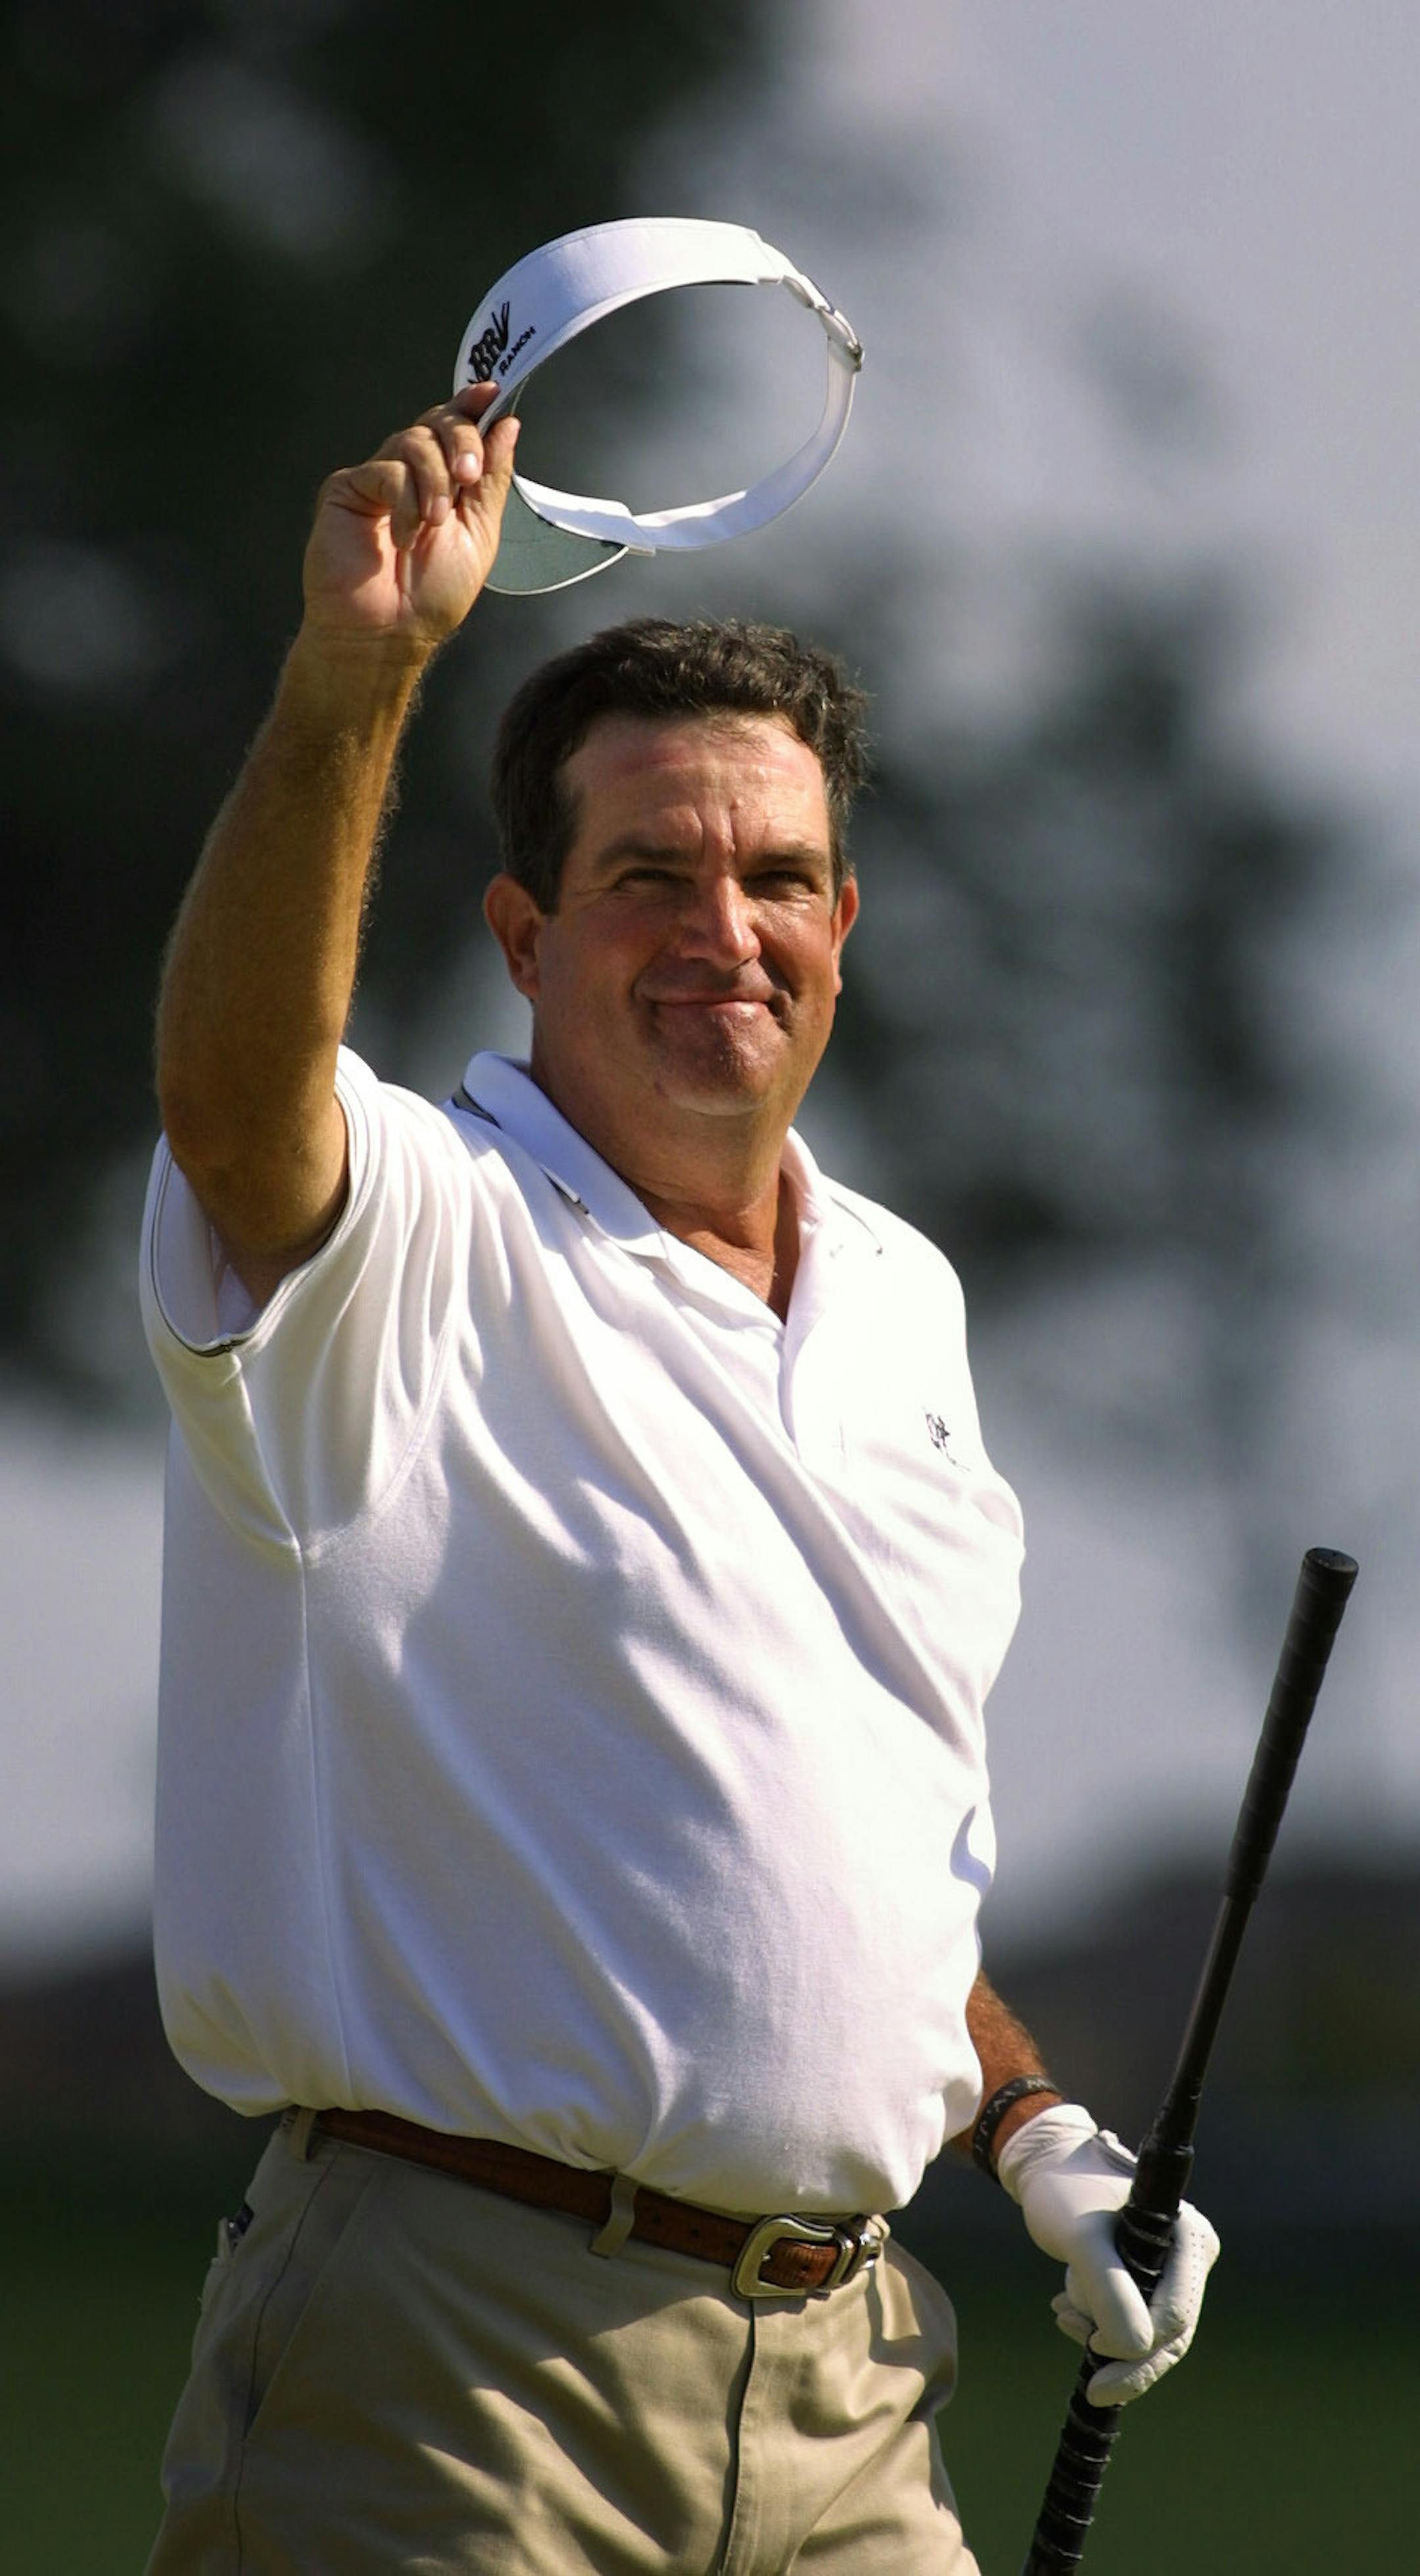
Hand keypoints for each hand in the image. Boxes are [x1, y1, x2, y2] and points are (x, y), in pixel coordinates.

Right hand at [300, 384, 519, 651]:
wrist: (387, 633)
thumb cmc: (430, 596)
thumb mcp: (480, 534)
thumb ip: (492, 480)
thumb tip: (506, 426)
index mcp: (444, 482)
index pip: (457, 429)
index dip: (472, 405)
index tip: (491, 392)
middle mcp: (411, 474)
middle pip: (438, 423)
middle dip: (462, 441)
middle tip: (469, 476)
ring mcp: (378, 478)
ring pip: (414, 440)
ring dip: (435, 481)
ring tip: (435, 522)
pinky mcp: (348, 488)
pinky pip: (386, 469)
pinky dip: (404, 501)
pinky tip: (402, 537)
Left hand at [997, 2104, 1219, 2405]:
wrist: (1043, 2167)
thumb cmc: (1064, 2192)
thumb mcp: (1081, 2241)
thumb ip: (1109, 2291)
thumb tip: (1135, 2348)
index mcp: (1190, 2236)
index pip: (1177, 2314)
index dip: (1140, 2347)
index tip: (1094, 2351)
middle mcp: (1191, 2253)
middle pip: (1171, 2333)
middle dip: (1126, 2358)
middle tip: (1092, 2386)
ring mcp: (1172, 2268)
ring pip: (1150, 2333)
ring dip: (1105, 2336)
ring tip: (1063, 2311)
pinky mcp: (1148, 2277)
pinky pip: (1133, 2321)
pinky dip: (1100, 2325)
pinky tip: (1066, 2309)